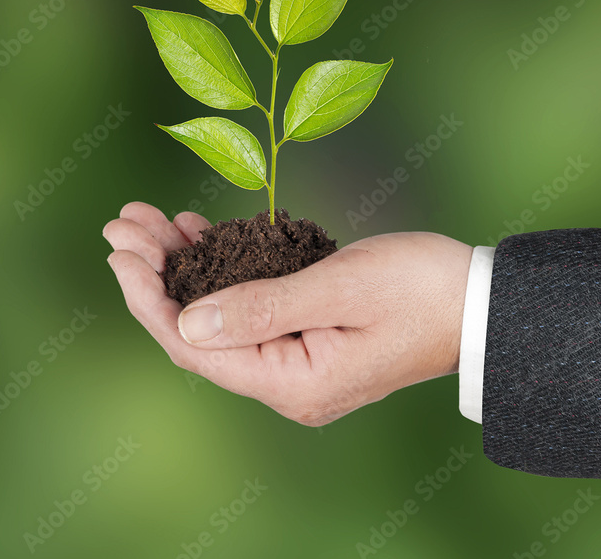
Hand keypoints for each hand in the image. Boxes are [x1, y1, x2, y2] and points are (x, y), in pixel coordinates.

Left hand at [103, 202, 472, 425]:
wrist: (482, 301)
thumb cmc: (421, 289)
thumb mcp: (339, 289)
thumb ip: (259, 307)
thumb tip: (183, 321)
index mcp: (291, 382)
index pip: (192, 344)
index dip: (146, 296)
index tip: (118, 249)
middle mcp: (284, 381)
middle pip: (194, 328)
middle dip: (153, 272)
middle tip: (121, 223)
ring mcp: (292, 359)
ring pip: (214, 312)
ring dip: (179, 264)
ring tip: (147, 219)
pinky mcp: (302, 334)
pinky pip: (243, 303)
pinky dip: (216, 265)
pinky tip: (194, 232)